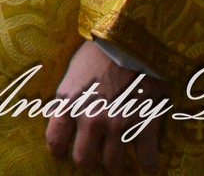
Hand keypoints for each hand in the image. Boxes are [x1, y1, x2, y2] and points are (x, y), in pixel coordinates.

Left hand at [46, 41, 164, 171]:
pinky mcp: (145, 125)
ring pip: (113, 165)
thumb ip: (66, 100)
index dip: (58, 151)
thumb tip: (59, 119)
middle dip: (88, 160)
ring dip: (114, 164)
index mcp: (69, 104)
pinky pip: (147, 160)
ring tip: (117, 158)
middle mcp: (91, 119)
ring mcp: (118, 125)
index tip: (63, 153)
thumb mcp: (72, 75)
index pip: (55, 141)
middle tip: (94, 154)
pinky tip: (146, 160)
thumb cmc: (99, 53)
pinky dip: (148, 163)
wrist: (131, 40)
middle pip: (83, 160)